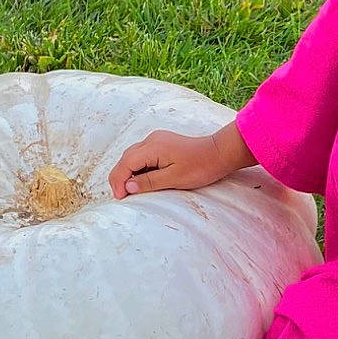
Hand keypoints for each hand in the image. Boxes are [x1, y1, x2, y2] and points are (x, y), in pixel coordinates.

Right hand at [107, 127, 243, 198]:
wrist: (218, 153)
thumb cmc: (200, 166)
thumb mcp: (174, 178)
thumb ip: (149, 182)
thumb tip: (127, 187)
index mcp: (153, 147)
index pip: (125, 163)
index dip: (119, 181)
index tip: (121, 198)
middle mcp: (151, 140)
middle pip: (126, 158)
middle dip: (120, 177)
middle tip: (122, 197)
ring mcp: (156, 140)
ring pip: (132, 156)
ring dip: (127, 173)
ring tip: (130, 191)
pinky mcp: (161, 143)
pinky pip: (142, 155)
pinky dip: (137, 168)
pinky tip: (141, 180)